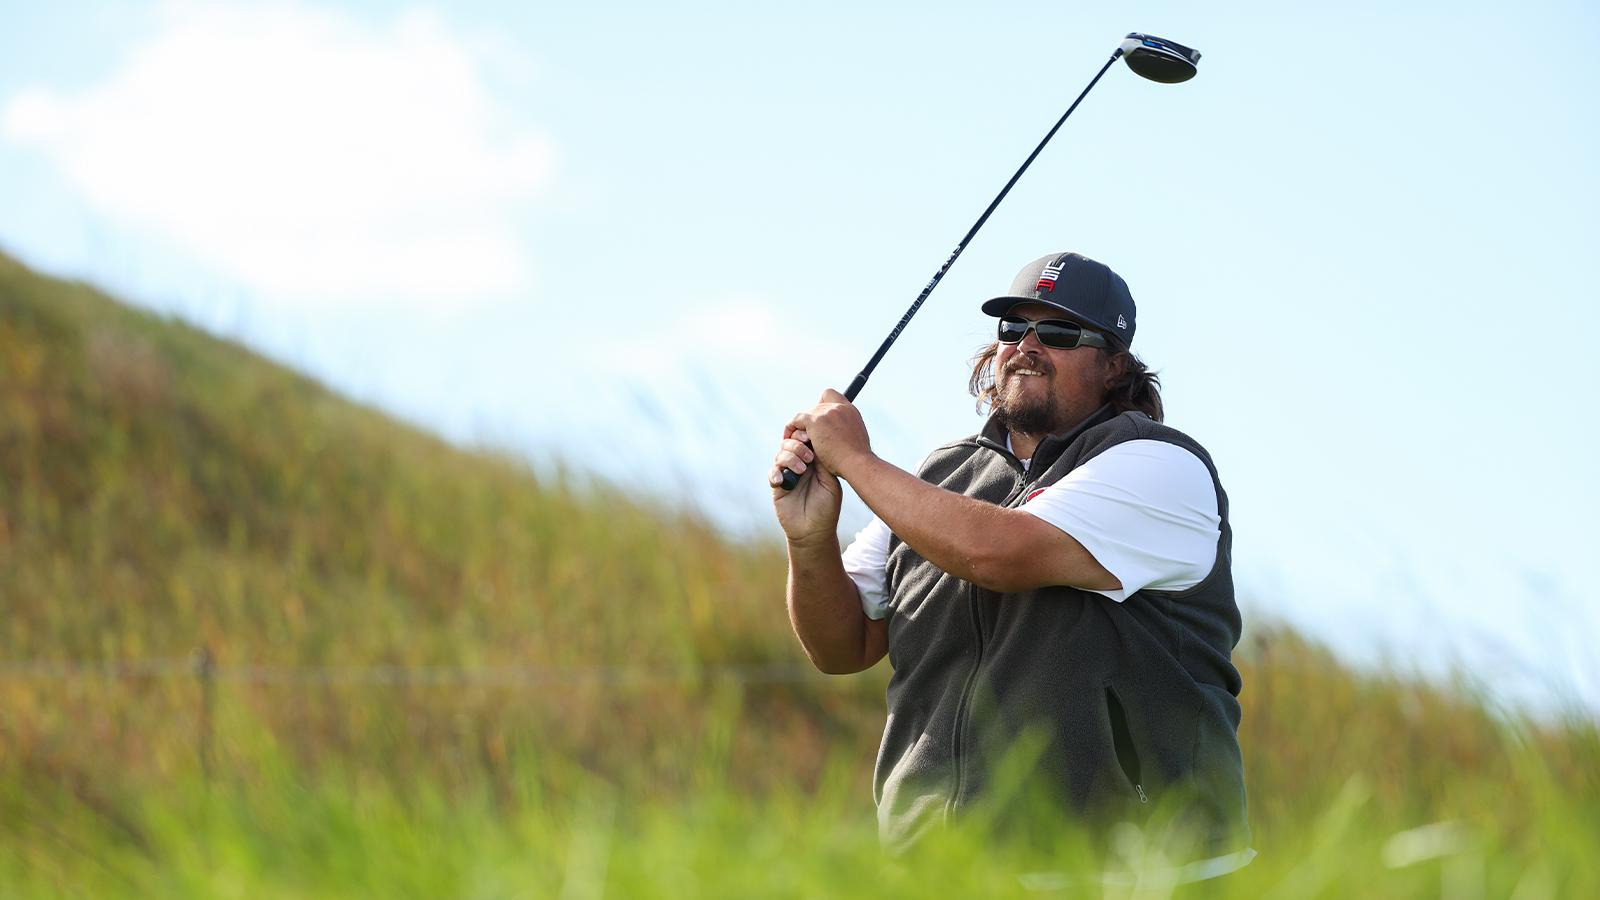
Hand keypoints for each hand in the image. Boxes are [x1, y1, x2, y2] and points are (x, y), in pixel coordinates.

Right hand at [771, 426, 842, 542]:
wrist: (815, 531)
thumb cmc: (827, 507)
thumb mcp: (830, 482)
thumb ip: (822, 462)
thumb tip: (816, 441)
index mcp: (814, 461)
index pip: (806, 441)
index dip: (806, 435)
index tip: (810, 436)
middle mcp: (799, 464)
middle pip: (790, 443)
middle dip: (798, 445)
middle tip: (809, 457)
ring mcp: (787, 474)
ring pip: (780, 455)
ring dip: (790, 458)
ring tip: (801, 471)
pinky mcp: (777, 486)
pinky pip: (772, 473)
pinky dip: (776, 473)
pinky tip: (783, 481)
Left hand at [787, 389, 872, 477]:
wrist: (856, 462)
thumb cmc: (857, 459)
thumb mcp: (855, 439)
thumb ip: (846, 431)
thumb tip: (839, 436)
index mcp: (850, 410)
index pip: (831, 396)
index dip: (823, 405)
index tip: (822, 419)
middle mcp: (838, 407)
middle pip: (817, 406)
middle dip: (812, 420)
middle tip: (808, 435)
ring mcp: (827, 413)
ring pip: (807, 414)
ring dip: (803, 426)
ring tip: (800, 439)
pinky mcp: (815, 421)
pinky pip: (797, 420)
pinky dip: (791, 428)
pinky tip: (789, 437)